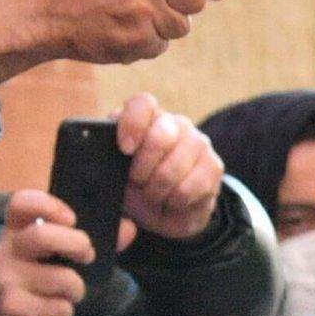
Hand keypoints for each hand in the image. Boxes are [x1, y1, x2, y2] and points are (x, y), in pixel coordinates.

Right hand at [0, 190, 90, 315]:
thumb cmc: (45, 274)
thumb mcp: (64, 252)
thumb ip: (96, 238)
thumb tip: (128, 228)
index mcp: (18, 228)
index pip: (22, 203)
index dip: (48, 205)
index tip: (73, 218)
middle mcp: (7, 249)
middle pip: (41, 235)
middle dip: (76, 244)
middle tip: (88, 255)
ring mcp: (5, 278)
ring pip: (60, 278)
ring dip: (77, 288)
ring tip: (68, 292)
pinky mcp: (11, 307)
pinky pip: (57, 308)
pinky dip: (65, 312)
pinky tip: (54, 310)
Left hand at [114, 90, 222, 241]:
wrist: (165, 211)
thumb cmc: (134, 186)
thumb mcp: (113, 171)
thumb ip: (105, 157)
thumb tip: (100, 157)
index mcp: (146, 118)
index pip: (143, 104)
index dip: (133, 124)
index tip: (125, 149)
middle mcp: (174, 124)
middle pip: (161, 135)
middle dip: (143, 168)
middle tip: (136, 182)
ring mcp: (198, 142)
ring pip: (174, 168)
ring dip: (157, 190)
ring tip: (153, 196)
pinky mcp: (214, 166)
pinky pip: (188, 188)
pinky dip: (174, 202)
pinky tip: (171, 202)